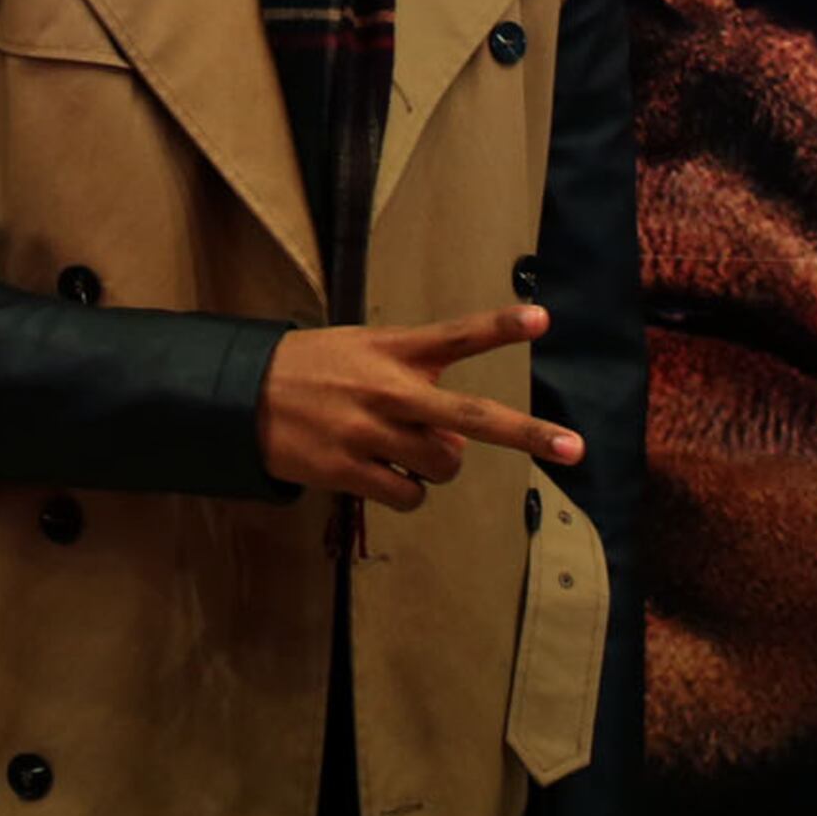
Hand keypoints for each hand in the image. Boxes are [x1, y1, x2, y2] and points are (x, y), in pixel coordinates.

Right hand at [255, 307, 581, 509]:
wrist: (241, 396)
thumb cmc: (314, 370)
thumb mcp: (362, 349)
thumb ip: (415, 379)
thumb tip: (457, 442)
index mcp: (393, 351)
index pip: (454, 336)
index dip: (499, 327)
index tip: (541, 319)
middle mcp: (388, 390)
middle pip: (470, 418)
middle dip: (528, 434)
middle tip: (575, 448)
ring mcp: (369, 433)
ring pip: (444, 466)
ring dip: (438, 465)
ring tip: (405, 450)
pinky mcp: (348, 470)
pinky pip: (408, 496)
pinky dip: (407, 492)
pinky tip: (382, 473)